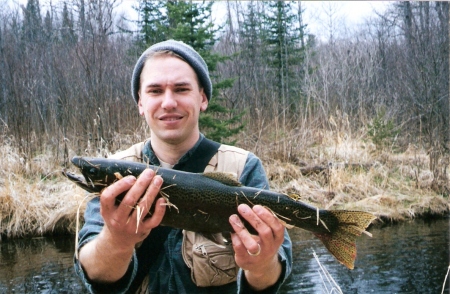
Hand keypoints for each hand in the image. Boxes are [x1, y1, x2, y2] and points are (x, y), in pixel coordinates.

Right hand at [78, 168, 166, 282]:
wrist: (118, 240)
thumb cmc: (116, 215)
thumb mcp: (110, 206)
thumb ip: (117, 192)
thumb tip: (134, 172)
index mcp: (106, 210)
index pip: (108, 197)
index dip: (119, 186)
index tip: (131, 177)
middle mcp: (117, 219)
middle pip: (129, 201)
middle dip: (141, 185)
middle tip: (150, 172)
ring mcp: (131, 226)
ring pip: (142, 208)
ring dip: (151, 192)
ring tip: (158, 179)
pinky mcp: (143, 231)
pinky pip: (153, 221)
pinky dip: (159, 210)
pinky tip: (162, 199)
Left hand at [229, 204, 284, 290]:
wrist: (261, 265)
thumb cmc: (264, 242)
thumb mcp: (271, 233)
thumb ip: (265, 221)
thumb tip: (252, 202)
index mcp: (278, 238)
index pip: (277, 227)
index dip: (268, 216)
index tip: (256, 206)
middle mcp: (270, 247)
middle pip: (265, 232)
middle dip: (253, 218)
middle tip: (242, 207)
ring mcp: (259, 256)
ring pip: (252, 243)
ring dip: (241, 229)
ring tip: (233, 217)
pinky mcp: (247, 260)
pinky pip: (240, 248)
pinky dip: (235, 238)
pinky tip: (232, 231)